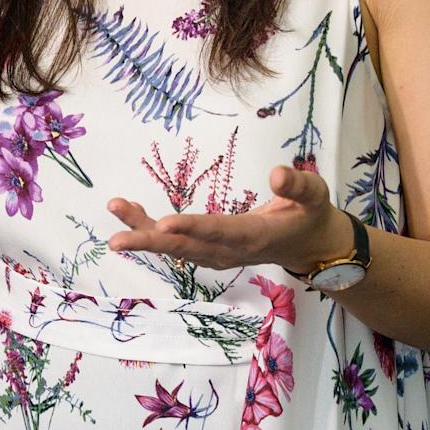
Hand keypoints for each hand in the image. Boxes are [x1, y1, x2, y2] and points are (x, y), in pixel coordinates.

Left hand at [103, 164, 352, 273]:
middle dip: (150, 241)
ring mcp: (215, 255)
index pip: (217, 232)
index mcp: (253, 236)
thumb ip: (299, 185)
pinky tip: (127, 211)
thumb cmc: (310, 215)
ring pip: (174, 246)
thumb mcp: (315, 196)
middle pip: (185, 248)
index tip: (163, 224)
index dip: (191, 228)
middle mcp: (228, 251)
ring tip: (114, 208)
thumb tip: (277, 174)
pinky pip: (174, 243)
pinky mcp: (207, 251)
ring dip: (142, 231)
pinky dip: (149, 229)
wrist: (309, 246)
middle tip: (117, 239)